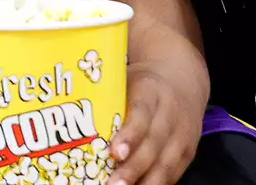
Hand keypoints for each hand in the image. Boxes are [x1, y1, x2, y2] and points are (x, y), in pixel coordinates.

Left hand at [107, 62, 204, 184]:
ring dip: (144, 182)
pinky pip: (173, 173)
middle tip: (113, 184)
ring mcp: (182, 136)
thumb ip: (105, 98)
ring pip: (165, 164)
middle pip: (153, 145)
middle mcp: (170, 115)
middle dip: (133, 169)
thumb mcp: (124, 80)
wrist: (181, 81)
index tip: (115, 154)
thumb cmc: (141, 84)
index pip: (141, 115)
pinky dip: (156, 184)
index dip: (130, 136)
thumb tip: (68, 117)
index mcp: (151, 92)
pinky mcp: (188, 154)